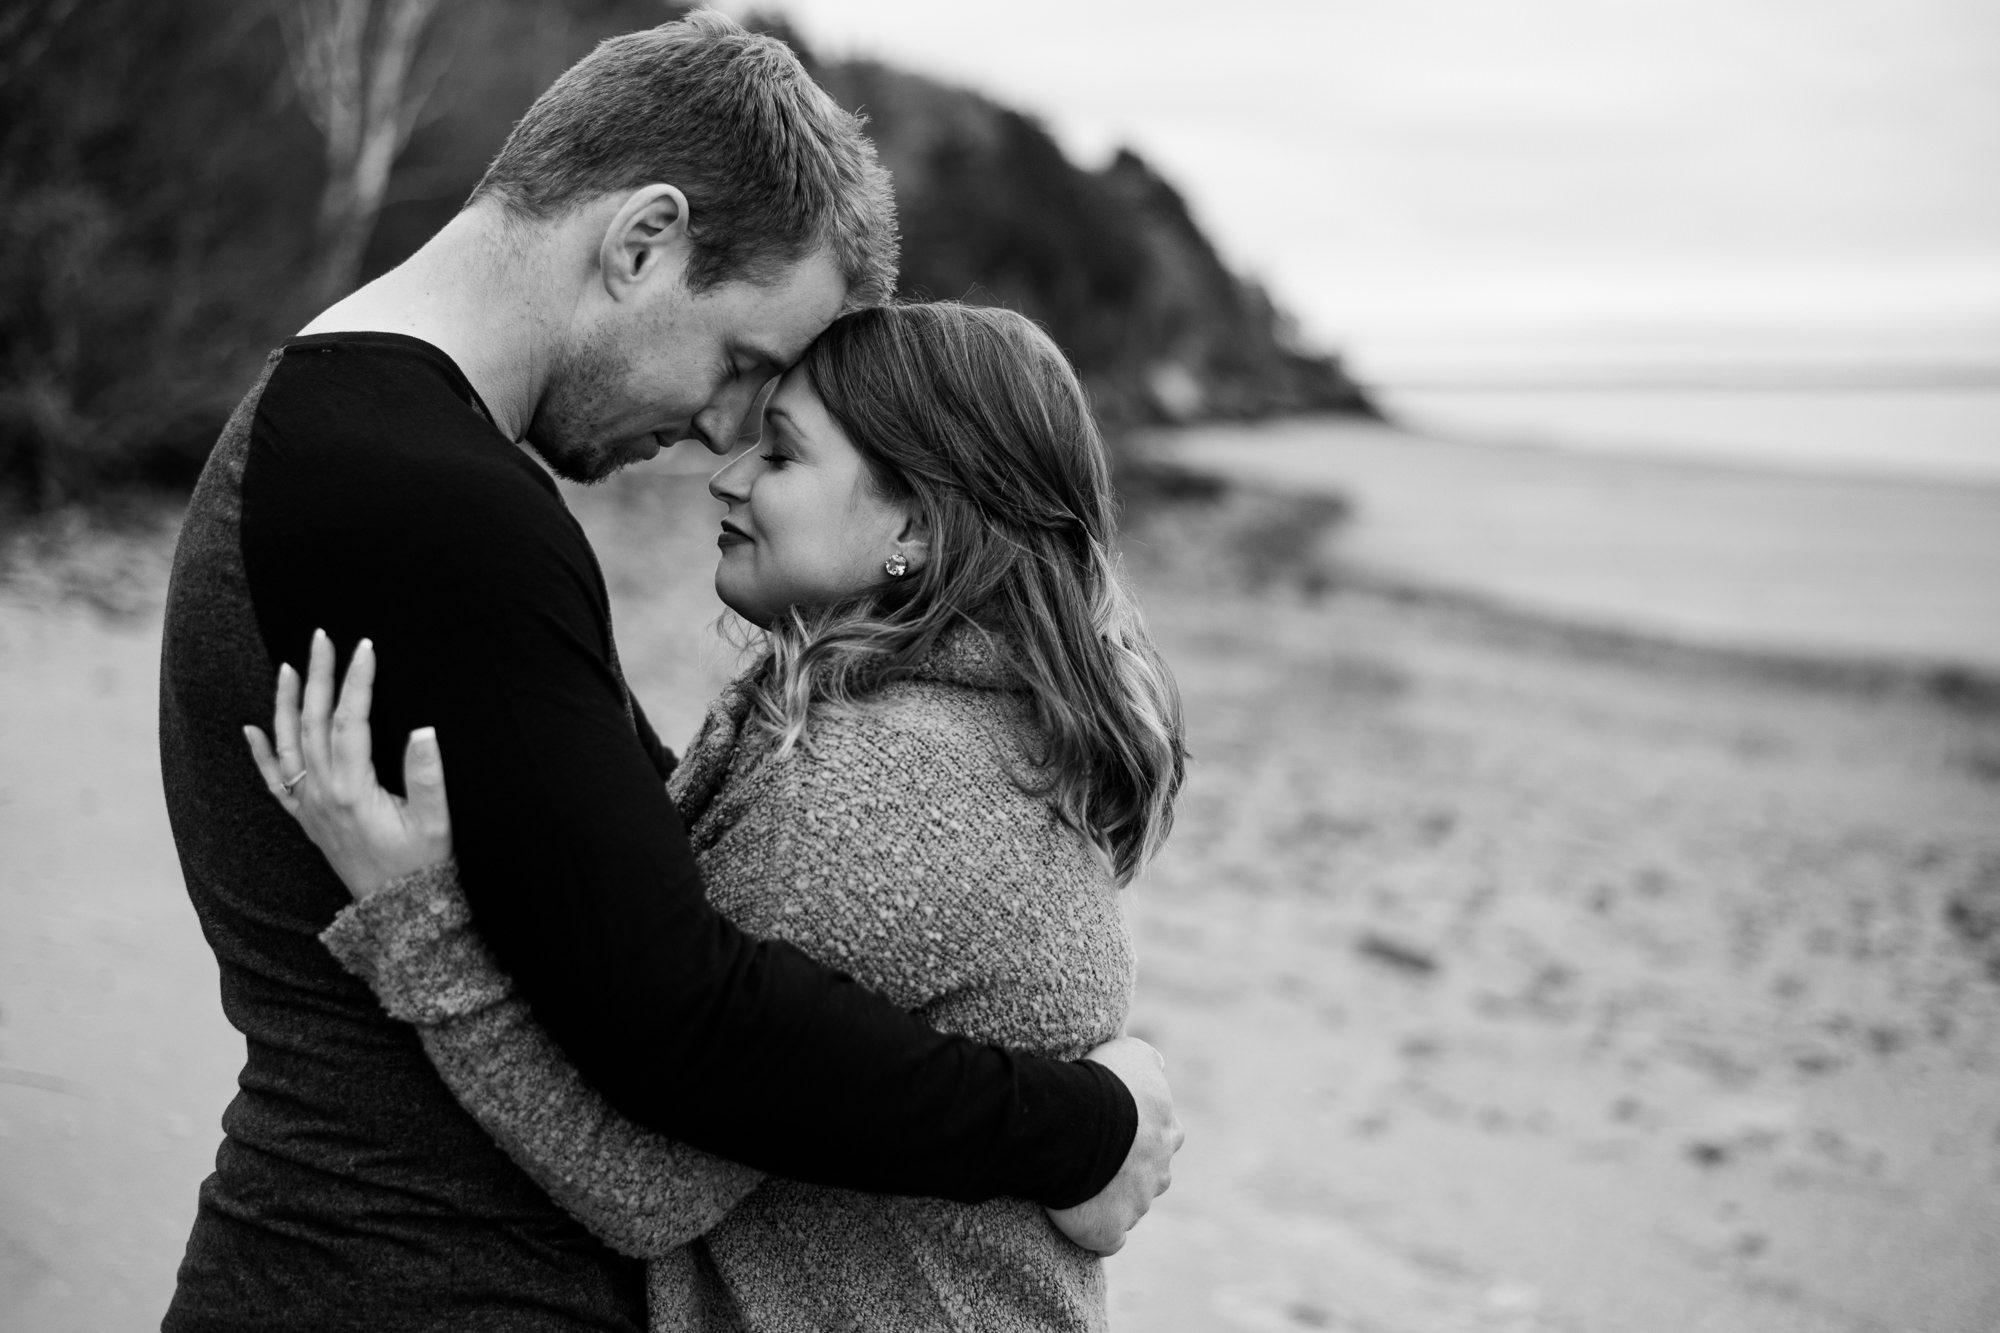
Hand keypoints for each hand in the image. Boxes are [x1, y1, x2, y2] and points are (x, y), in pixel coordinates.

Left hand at [244, 628, 453, 899]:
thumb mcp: (436, 823)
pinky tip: (252, 729)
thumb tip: (424, 729)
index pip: (350, 721)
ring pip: (289, 745)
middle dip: (319, 676)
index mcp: (354, 790)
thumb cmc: (423, 869)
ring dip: (287, 704)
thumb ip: (428, 776)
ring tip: (288, 667)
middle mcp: (324, 795)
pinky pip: (276, 783)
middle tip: (322, 637)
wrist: (399, 917)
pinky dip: (261, 754)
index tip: (364, 646)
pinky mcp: (309, 822)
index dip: (357, 681)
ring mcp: (312, 808)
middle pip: (314, 723)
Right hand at [1046, 1034, 1182, 1255]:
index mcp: (1168, 1134)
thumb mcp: (1132, 1053)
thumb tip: (1160, 1065)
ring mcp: (1137, 1206)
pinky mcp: (1109, 1231)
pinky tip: (1080, 1219)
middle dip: (1130, 1171)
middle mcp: (1160, 1173)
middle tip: (1096, 1157)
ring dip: (1111, 1200)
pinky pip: (1108, 1241)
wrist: (1076, 1123)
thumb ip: (1149, 1060)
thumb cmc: (1103, 1082)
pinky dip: (1097, 1234)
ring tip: (1080, 1183)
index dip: (1138, 1134)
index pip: (1163, 1139)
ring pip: (1131, 1208)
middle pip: (1150, 1178)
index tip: (1114, 1128)